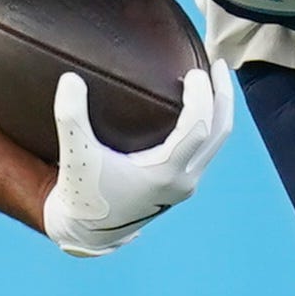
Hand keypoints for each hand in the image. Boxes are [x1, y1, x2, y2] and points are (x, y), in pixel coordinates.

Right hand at [39, 63, 233, 257]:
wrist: (86, 231)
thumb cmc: (82, 192)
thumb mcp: (75, 155)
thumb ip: (70, 117)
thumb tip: (70, 78)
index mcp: (164, 173)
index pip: (198, 128)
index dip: (202, 97)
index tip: (196, 71)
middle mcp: (183, 181)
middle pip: (220, 133)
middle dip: (224, 97)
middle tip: (218, 65)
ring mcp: (185, 185)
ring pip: (216, 143)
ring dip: (218, 110)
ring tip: (213, 80)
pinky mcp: (180, 185)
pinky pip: (205, 149)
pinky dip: (207, 124)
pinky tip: (197, 106)